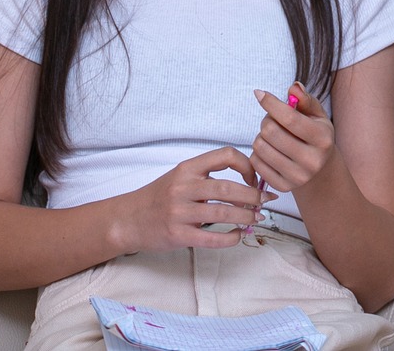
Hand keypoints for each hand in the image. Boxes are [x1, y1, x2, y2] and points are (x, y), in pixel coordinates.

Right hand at [114, 146, 269, 252]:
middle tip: (265, 202)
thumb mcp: (181, 177)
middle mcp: (183, 187)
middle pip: (228, 188)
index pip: (225, 155)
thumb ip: (208, 177)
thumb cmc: (160, 196)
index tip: (254, 178)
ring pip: (223, 213)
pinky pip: (211, 238)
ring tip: (257, 218)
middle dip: (253, 196)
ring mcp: (179, 212)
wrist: (128, 219)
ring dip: (246, 217)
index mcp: (187, 168)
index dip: (247, 165)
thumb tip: (249, 183)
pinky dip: (231, 238)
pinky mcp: (177, 235)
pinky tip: (238, 235)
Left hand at [251, 82, 340, 195]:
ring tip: (271, 136)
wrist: (321, 171)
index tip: (259, 93)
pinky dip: (258, 153)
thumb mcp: (317, 116)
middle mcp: (312, 160)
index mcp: (323, 138)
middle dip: (267, 120)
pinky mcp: (283, 187)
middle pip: (271, 132)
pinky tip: (269, 150)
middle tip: (272, 120)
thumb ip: (305, 100)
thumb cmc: (316, 137)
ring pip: (260, 147)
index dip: (271, 103)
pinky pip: (256, 164)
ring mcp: (297, 176)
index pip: (290, 119)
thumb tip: (293, 87)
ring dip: (261, 136)